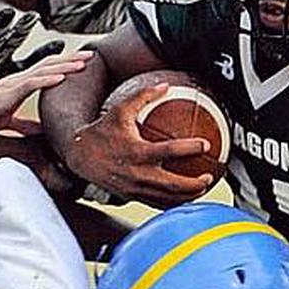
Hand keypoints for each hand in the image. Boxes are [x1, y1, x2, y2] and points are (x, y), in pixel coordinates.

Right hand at [0, 50, 92, 132]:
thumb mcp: (7, 121)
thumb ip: (24, 124)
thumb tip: (39, 131)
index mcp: (20, 86)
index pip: (48, 71)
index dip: (66, 66)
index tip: (83, 64)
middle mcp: (20, 81)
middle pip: (51, 65)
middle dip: (73, 59)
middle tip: (92, 55)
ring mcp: (15, 84)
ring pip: (46, 70)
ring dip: (66, 65)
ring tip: (84, 62)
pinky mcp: (9, 91)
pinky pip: (31, 83)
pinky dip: (48, 79)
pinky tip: (62, 76)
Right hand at [66, 83, 213, 207]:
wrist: (78, 156)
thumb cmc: (101, 131)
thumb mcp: (120, 110)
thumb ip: (143, 96)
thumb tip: (165, 85)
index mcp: (137, 151)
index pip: (169, 151)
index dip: (190, 148)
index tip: (206, 145)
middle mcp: (136, 173)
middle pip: (173, 184)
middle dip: (195, 184)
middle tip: (210, 177)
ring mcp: (134, 188)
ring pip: (166, 198)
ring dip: (187, 196)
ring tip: (202, 189)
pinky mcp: (131, 197)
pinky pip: (156, 203)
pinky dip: (172, 203)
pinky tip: (183, 198)